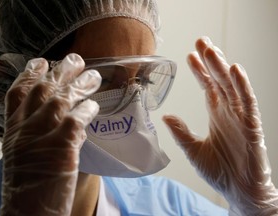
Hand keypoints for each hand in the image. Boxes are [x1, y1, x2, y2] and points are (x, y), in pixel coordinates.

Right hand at [1, 54, 100, 215]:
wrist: (28, 214)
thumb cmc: (29, 188)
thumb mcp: (28, 156)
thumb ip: (42, 135)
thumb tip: (67, 119)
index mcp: (14, 130)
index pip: (18, 93)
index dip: (29, 74)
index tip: (41, 62)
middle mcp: (26, 128)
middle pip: (42, 89)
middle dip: (59, 71)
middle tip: (75, 58)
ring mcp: (43, 135)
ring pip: (61, 99)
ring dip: (79, 84)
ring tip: (93, 75)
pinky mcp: (62, 145)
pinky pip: (77, 118)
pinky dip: (88, 109)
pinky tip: (95, 105)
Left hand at [163, 37, 277, 214]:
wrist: (238, 192)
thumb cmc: (219, 172)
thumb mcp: (193, 150)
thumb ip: (181, 132)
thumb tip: (166, 116)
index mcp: (216, 115)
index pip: (208, 87)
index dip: (199, 71)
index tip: (190, 56)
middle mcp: (228, 112)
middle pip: (219, 80)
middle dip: (210, 61)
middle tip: (201, 41)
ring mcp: (240, 117)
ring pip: (231, 86)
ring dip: (222, 67)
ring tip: (211, 50)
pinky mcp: (251, 126)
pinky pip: (247, 102)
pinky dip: (242, 86)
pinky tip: (234, 70)